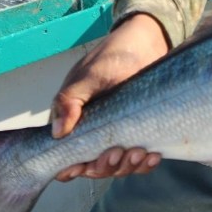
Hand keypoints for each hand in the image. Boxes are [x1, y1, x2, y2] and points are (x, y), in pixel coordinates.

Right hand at [52, 13, 169, 181]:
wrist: (147, 44)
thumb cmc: (113, 56)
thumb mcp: (89, 77)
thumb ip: (70, 101)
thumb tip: (58, 132)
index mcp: (75, 122)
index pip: (66, 157)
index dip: (72, 167)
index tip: (83, 166)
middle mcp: (94, 132)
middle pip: (94, 167)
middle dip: (105, 166)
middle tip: (117, 152)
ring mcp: (118, 134)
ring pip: (118, 165)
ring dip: (126, 165)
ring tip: (138, 152)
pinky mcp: (139, 132)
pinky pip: (139, 158)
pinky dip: (145, 162)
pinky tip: (153, 156)